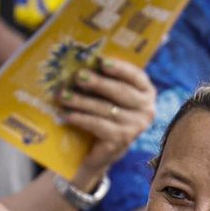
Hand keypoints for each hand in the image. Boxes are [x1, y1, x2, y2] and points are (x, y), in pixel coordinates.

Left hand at [55, 57, 156, 173]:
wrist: (104, 150)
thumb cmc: (106, 114)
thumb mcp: (109, 95)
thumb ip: (103, 78)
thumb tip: (83, 61)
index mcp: (146, 92)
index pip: (136, 76)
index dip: (119, 68)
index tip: (101, 61)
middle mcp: (146, 110)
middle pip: (120, 92)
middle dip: (98, 83)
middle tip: (78, 76)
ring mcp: (135, 127)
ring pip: (106, 109)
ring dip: (81, 101)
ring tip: (63, 95)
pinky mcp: (121, 141)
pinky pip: (98, 125)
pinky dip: (80, 118)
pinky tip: (66, 114)